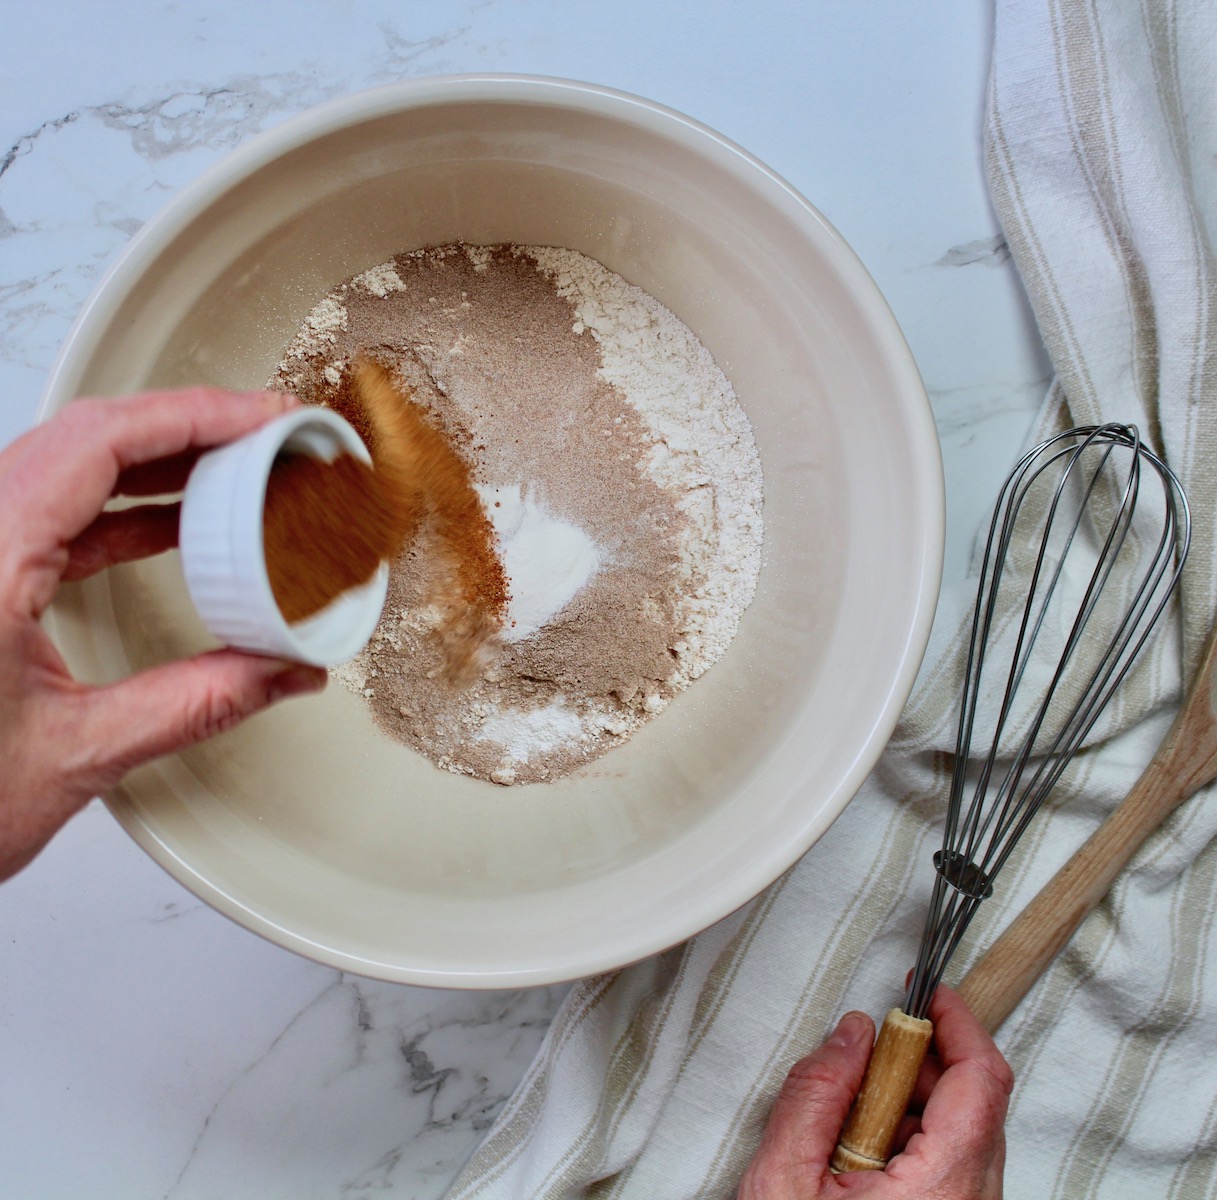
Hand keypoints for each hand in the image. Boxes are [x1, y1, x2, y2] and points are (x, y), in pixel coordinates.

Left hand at [0, 388, 327, 880]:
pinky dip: (124, 506)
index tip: (259, 418)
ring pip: (68, 467)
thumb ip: (194, 704)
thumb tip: (282, 672)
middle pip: (85, 438)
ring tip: (235, 467)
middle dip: (186, 426)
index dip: (191, 416)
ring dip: (158, 462)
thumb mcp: (78, 756)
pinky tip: (176, 521)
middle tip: (263, 433)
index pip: (97, 445)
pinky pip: (54, 511)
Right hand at [738, 987, 1012, 1198]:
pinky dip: (914, 1137)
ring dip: (914, 1102)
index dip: (959, 1024)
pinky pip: (954, 1164)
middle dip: (922, 1062)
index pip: (981, 1083)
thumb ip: (816, 1096)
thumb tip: (849, 1035)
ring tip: (851, 1121)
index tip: (929, 993)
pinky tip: (863, 1153)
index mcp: (942, 1191)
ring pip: (966, 1133)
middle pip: (977, 1102)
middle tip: (867, 1056)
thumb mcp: (785, 1181)